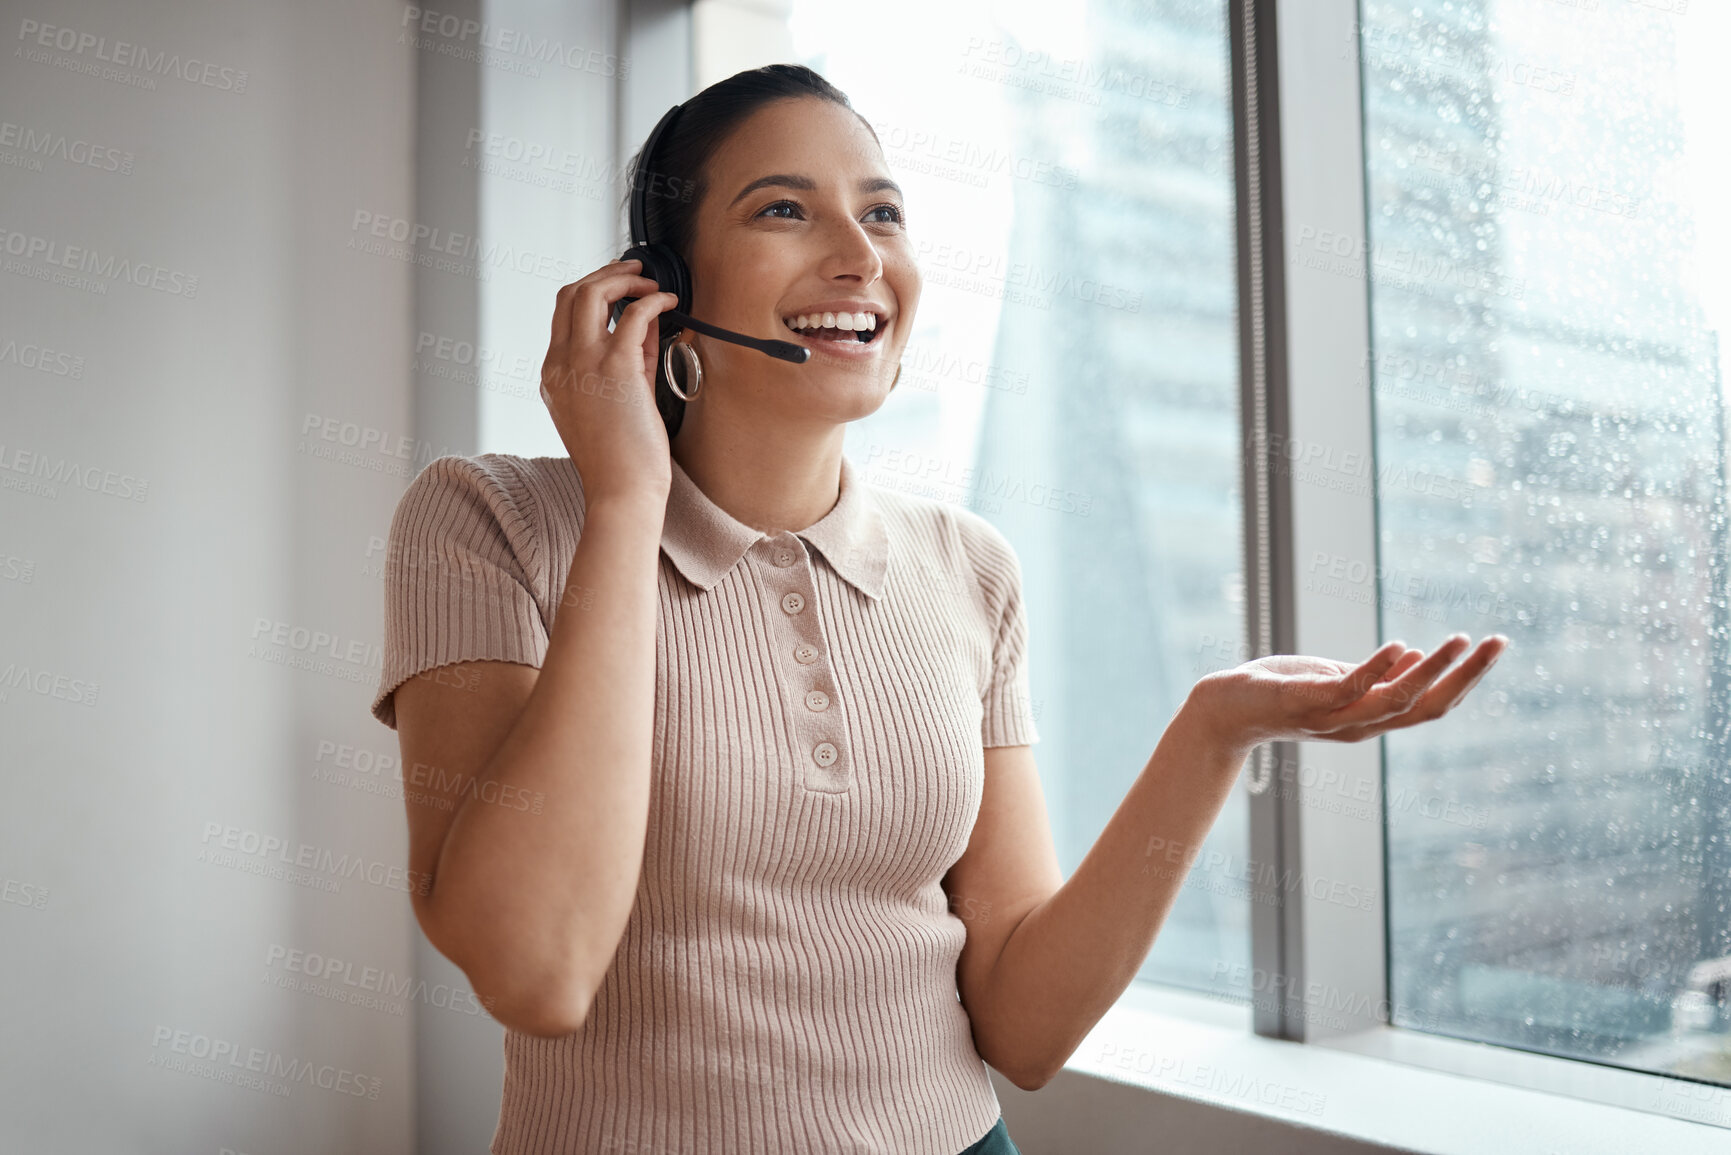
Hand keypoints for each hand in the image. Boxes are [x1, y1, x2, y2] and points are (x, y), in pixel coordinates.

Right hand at [540, 258, 681, 503]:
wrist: (622, 492)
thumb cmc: (621, 460)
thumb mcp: (613, 402)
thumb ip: (625, 362)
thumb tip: (645, 326)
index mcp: (553, 376)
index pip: (562, 317)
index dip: (592, 294)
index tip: (619, 291)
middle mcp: (560, 364)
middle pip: (569, 294)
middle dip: (603, 273)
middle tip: (633, 270)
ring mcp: (583, 363)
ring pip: (590, 292)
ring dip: (623, 277)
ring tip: (648, 280)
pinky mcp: (615, 366)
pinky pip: (632, 314)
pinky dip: (652, 299)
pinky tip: (668, 301)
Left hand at [1189, 633, 1508, 754]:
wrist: (1224, 709)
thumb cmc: (1280, 690)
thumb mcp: (1336, 681)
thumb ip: (1375, 676)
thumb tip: (1416, 657)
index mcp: (1372, 718)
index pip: (1433, 704)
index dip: (1468, 679)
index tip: (1497, 645)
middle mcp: (1360, 726)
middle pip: (1428, 708)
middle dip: (1468, 677)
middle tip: (1499, 642)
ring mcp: (1334, 717)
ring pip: (1396, 701)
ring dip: (1432, 671)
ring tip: (1458, 640)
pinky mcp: (1307, 702)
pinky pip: (1350, 690)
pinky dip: (1377, 669)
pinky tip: (1400, 646)